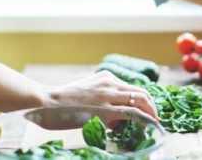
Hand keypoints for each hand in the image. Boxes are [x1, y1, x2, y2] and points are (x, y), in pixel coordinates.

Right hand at [43, 71, 158, 123]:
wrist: (46, 102)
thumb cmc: (61, 103)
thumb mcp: (86, 95)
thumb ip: (102, 102)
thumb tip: (115, 120)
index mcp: (106, 77)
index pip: (131, 88)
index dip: (143, 100)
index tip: (148, 111)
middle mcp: (110, 82)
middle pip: (140, 92)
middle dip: (151, 106)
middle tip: (155, 118)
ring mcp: (108, 94)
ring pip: (139, 99)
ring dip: (150, 112)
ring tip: (154, 123)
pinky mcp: (104, 108)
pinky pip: (131, 112)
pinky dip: (144, 118)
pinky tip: (150, 124)